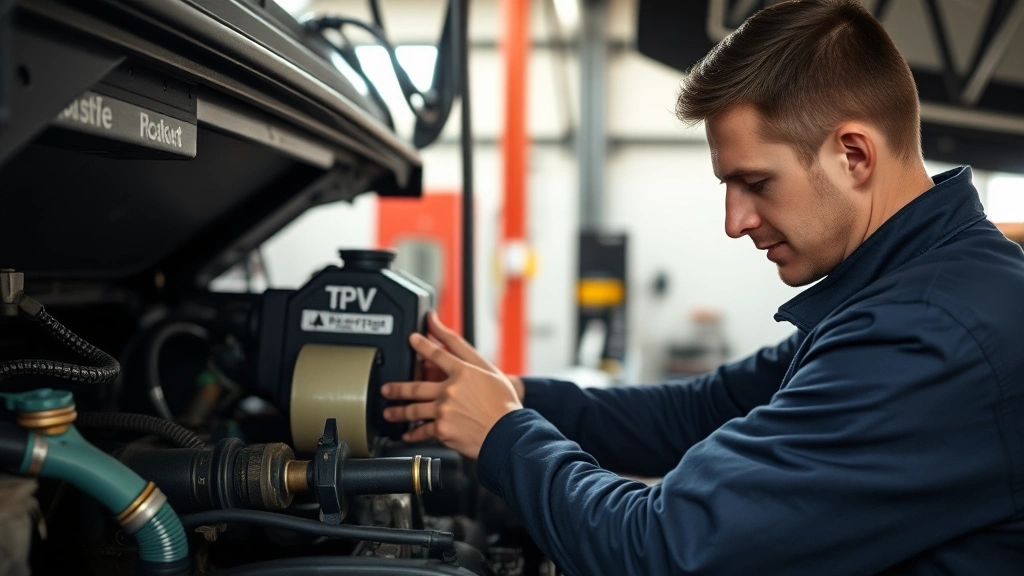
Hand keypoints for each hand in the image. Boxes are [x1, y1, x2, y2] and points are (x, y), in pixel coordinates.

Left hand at [382, 316, 522, 458]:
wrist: (508, 433)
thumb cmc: (503, 402)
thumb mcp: (489, 370)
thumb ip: (464, 349)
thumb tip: (446, 331)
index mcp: (463, 372)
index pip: (437, 353)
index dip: (421, 344)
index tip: (411, 339)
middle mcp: (450, 390)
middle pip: (415, 386)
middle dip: (397, 388)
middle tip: (387, 389)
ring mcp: (444, 411)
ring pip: (413, 410)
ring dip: (398, 412)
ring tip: (390, 413)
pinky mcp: (443, 430)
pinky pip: (422, 432)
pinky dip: (412, 434)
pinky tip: (407, 434)